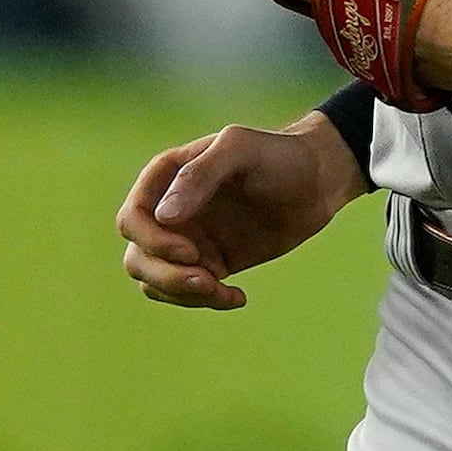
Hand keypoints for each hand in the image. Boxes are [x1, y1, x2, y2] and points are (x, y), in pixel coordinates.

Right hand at [118, 116, 364, 309]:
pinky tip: (238, 297)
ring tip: (225, 291)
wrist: (318, 181)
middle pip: (137, 257)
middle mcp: (168, 212)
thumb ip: (200, 175)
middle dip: (166, 277)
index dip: (152, 242)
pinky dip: (205, 301)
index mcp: (165, 179)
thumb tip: (164, 217)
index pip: (132, 220)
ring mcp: (187, 239)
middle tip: (208, 281)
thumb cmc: (278, 155)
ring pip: (156, 281)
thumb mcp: (240, 149)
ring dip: (183, 294)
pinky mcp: (210, 263)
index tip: (191, 252)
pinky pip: (188, 292)